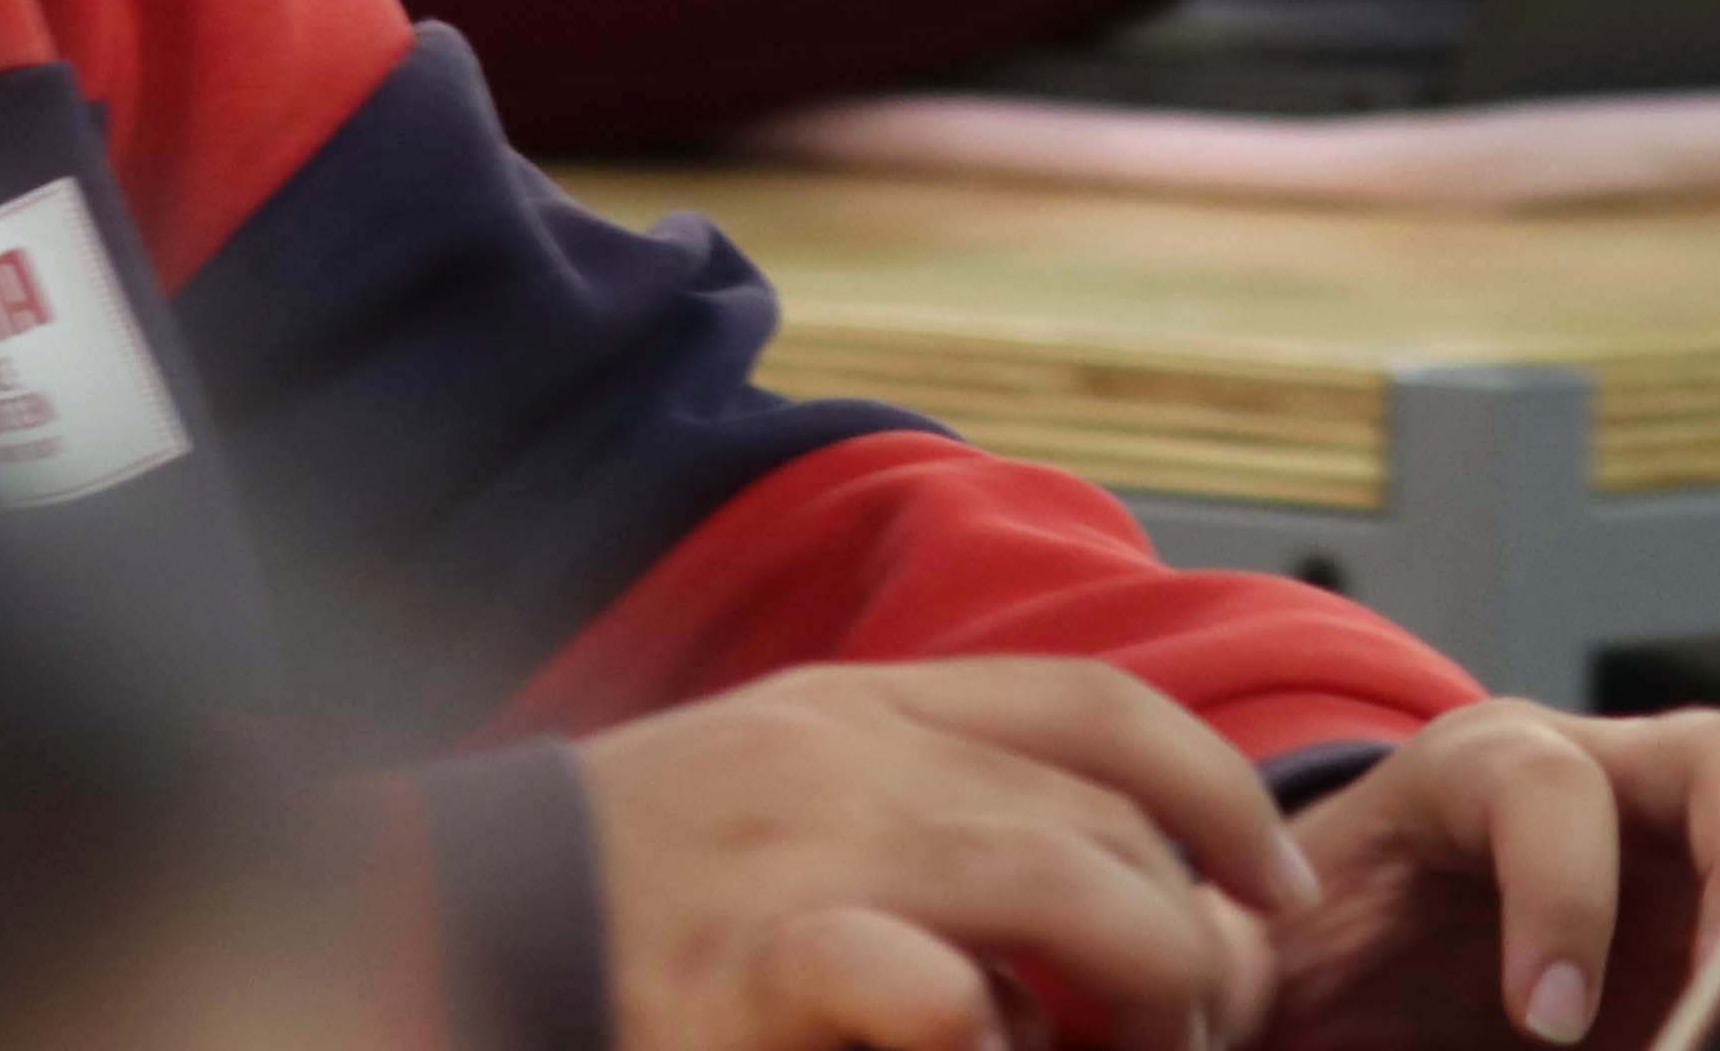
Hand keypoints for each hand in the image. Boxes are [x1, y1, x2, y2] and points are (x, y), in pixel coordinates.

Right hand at [575, 659, 1315, 1050]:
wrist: (442, 916)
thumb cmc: (629, 884)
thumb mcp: (781, 788)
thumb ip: (919, 796)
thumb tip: (1095, 869)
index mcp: (862, 702)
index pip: (1100, 705)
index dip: (1223, 792)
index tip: (1277, 887)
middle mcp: (850, 758)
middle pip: (1108, 817)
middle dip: (1198, 939)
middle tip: (1201, 1035)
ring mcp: (804, 855)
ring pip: (1065, 887)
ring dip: (1147, 994)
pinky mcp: (755, 966)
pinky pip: (937, 994)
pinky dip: (994, 1042)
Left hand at [1264, 703, 1719, 1050]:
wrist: (1359, 972)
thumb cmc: (1310, 957)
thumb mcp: (1265, 960)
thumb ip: (1235, 973)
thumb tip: (1197, 1017)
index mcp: (1475, 772)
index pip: (1546, 786)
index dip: (1561, 898)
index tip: (1546, 1025)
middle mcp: (1607, 779)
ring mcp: (1693, 847)